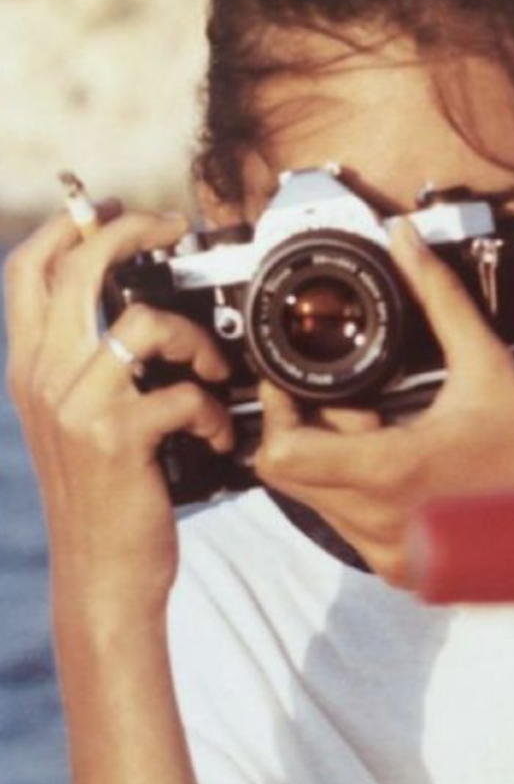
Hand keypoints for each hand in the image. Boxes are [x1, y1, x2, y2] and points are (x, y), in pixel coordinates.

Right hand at [5, 207, 233, 622]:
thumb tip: (138, 313)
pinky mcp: (118, 439)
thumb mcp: (77, 423)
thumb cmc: (105, 496)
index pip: (26, 270)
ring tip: (218, 372)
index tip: (114, 208)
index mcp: (32, 368)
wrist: (102, 574)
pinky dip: (214, 410)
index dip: (68, 224)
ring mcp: (76, 407)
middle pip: (78, 268)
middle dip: (133, 231)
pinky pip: (182, 393)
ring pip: (144, 323)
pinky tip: (217, 434)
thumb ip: (90, 368)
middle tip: (175, 230)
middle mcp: (43, 378)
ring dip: (197, 340)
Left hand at [255, 218, 513, 584]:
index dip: (277, 410)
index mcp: (390, 473)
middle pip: (292, 475)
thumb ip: (439, 295)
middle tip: (354, 398)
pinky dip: (360, 491)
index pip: (282, 454)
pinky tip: (404, 463)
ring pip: (319, 502)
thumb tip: (406, 242)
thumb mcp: (488, 363)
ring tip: (386, 428)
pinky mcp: (404, 569)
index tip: (294, 380)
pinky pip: (351, 526)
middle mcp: (380, 523)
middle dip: (311, 430)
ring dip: (336, 460)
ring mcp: (391, 554)